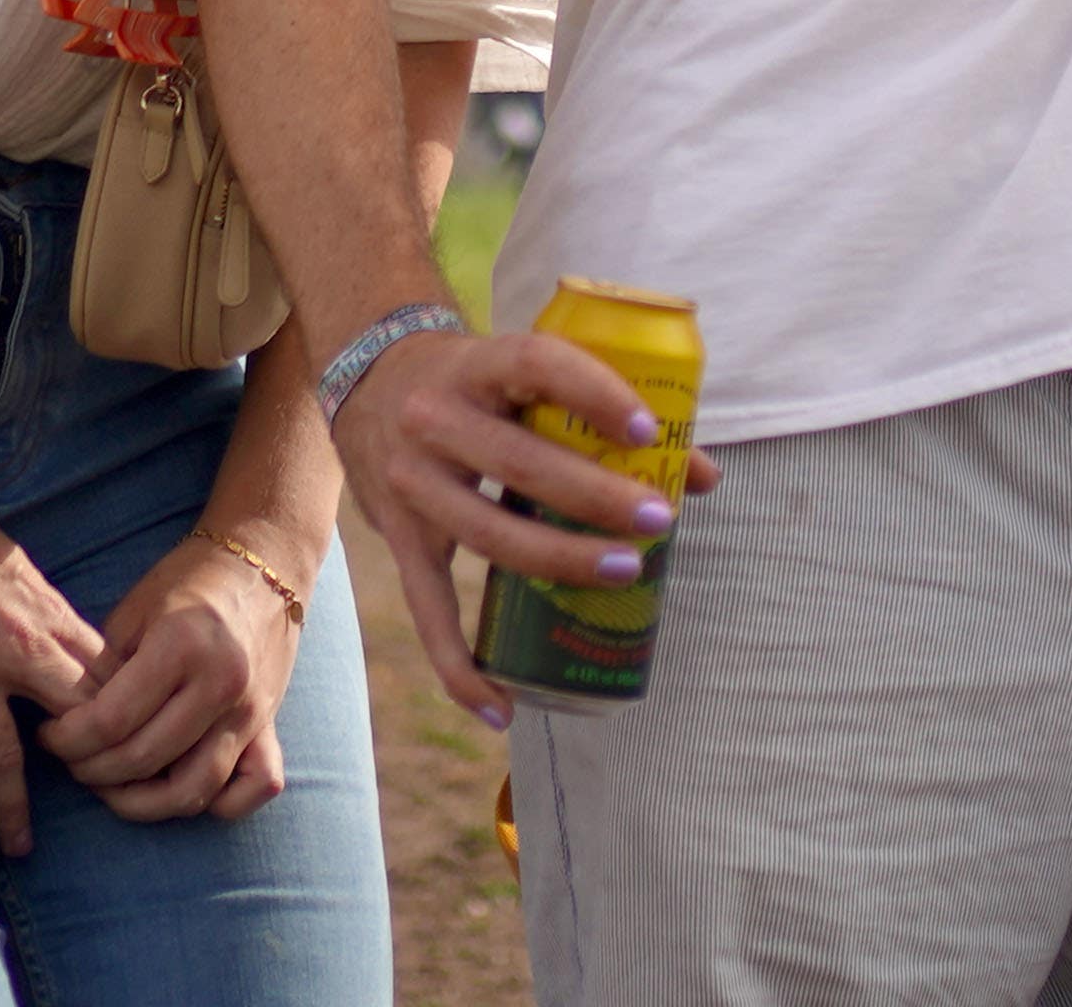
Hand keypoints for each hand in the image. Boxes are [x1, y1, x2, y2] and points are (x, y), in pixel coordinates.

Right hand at [0, 490, 106, 854]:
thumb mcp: (24, 576)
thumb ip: (48, 622)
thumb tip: (72, 659)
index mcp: (50, 619)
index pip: (103, 684)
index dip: (120, 726)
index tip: (125, 760)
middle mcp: (21, 649)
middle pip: (71, 725)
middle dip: (83, 774)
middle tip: (86, 814)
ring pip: (5, 756)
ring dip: (14, 807)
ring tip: (21, 846)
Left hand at [41, 530, 305, 825]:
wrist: (264, 562)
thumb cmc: (188, 581)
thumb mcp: (133, 613)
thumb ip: (106, 673)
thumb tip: (73, 728)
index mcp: (181, 645)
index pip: (110, 721)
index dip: (68, 740)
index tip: (49, 736)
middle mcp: (221, 683)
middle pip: (143, 760)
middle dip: (92, 771)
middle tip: (72, 760)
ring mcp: (251, 710)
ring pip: (192, 791)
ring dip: (141, 802)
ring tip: (112, 785)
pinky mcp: (270, 724)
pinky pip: (252, 789)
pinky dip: (217, 805)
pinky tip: (178, 788)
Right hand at [326, 322, 708, 726]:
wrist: (369, 378)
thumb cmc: (480, 380)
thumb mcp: (526, 372)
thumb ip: (607, 411)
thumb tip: (701, 477)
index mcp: (477, 364)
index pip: (535, 364)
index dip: (594, 394)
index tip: (649, 430)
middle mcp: (434, 419)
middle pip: (517, 464)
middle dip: (595, 496)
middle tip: (659, 519)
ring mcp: (411, 483)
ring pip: (488, 535)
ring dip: (561, 562)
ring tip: (627, 572)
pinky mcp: (399, 538)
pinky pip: (429, 611)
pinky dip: (460, 666)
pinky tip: (503, 706)